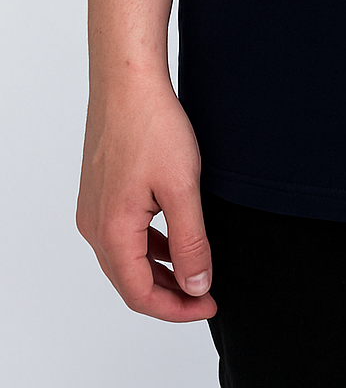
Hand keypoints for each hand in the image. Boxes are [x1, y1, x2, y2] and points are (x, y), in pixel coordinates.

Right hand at [77, 76, 216, 321]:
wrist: (127, 82)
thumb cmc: (151, 125)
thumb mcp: (183, 188)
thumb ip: (191, 242)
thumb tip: (196, 285)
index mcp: (113, 232)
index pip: (141, 295)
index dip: (176, 308)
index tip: (208, 303)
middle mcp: (94, 226)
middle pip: (129, 282)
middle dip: (168, 295)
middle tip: (204, 294)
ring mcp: (93, 208)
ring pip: (125, 259)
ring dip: (158, 271)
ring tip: (194, 270)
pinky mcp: (99, 192)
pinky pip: (122, 235)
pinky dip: (148, 246)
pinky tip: (173, 238)